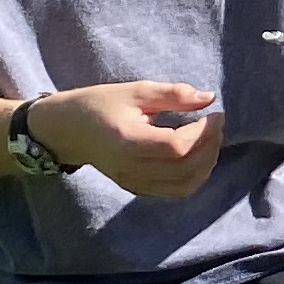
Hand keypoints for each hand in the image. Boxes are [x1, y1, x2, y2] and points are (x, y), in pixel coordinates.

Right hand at [40, 80, 225, 198]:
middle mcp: (131, 168)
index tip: (214, 114)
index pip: (177, 147)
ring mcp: (133, 183)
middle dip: (210, 147)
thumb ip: (173, 94)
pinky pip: (174, 191)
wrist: (67, 130)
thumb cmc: (99, 104)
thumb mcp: (135, 91)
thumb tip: (209, 98)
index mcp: (128, 142)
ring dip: (206, 164)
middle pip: (185, 169)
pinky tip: (198, 156)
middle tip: (216, 125)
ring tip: (210, 140)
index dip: (204, 132)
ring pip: (184, 186)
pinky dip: (194, 176)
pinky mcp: (136, 188)